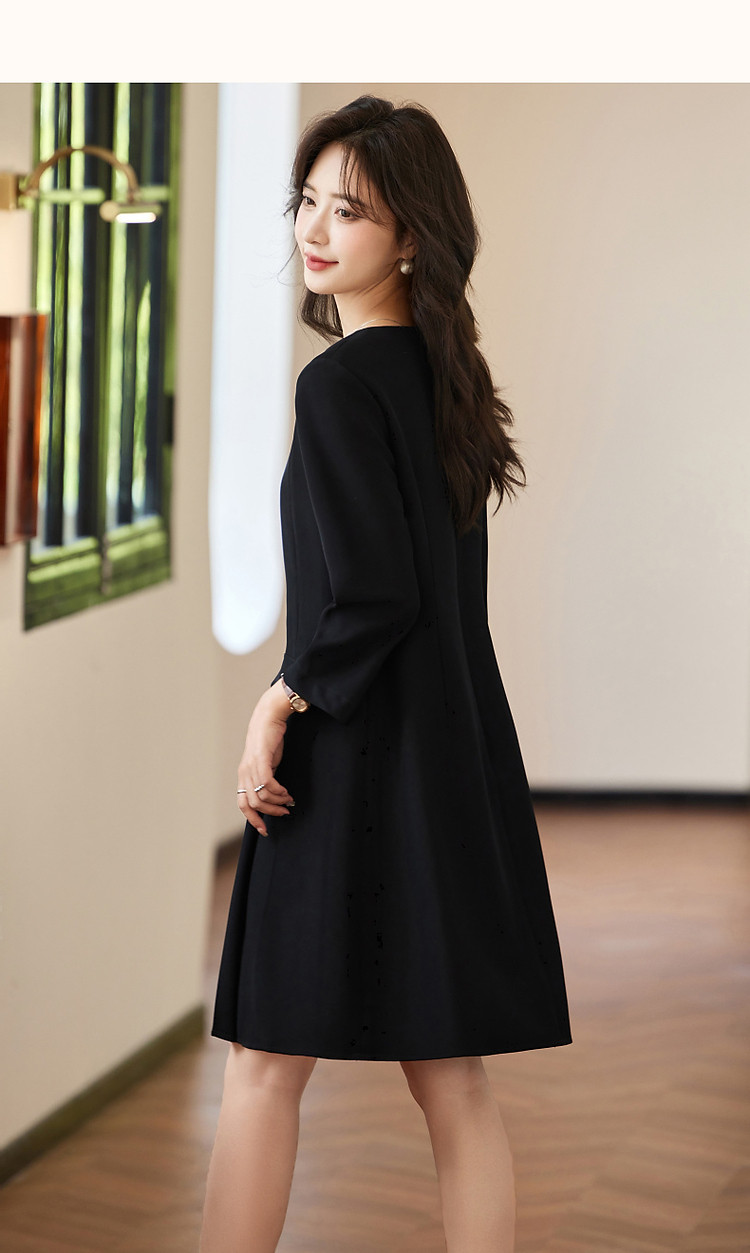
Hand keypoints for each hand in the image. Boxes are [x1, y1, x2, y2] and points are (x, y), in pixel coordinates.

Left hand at [237, 681, 295, 836]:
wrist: (269, 716)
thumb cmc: (270, 739)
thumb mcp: (266, 762)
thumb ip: (266, 778)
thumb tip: (275, 796)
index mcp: (243, 775)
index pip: (242, 804)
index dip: (252, 819)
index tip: (265, 829)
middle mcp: (244, 772)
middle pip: (251, 804)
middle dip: (269, 813)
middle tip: (284, 813)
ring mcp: (251, 766)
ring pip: (261, 796)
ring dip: (277, 802)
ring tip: (289, 800)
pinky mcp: (261, 759)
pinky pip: (267, 783)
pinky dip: (278, 792)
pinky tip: (286, 792)